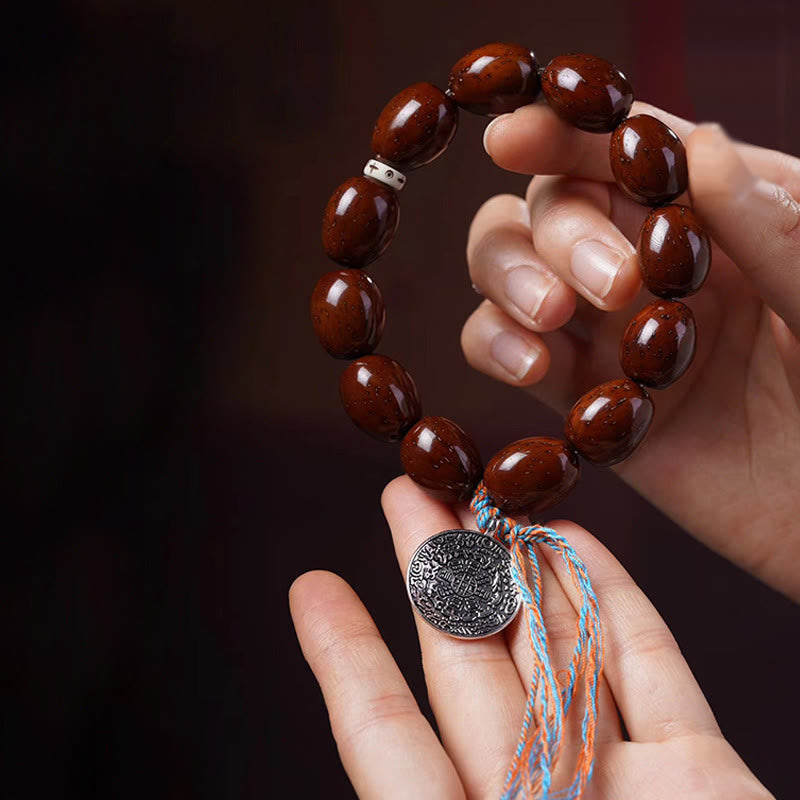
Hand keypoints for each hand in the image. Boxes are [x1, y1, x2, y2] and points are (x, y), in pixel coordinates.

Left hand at [289, 477, 771, 798]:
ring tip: (479, 498)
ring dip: (521, 572)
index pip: (386, 742)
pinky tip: (575, 546)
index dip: (347, 659)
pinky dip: (616, 604)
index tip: (312, 587)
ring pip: (559, 653)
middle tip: (405, 495)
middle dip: (433, 576)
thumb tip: (379, 794)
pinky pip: (653, 672)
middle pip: (469, 672)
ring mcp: (627, 794)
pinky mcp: (707, 782)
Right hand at [462, 101, 799, 599]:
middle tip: (612, 287)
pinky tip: (533, 367)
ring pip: (507, 267)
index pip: (623, 150)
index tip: (513, 138)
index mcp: (714, 217)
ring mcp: (605, 330)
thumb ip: (770, 227)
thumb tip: (696, 145)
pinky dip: (495, 345)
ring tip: (553, 317)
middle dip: (561, 234)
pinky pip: (502, 350)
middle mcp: (645, 262)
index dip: (563, 132)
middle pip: (551, 205)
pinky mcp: (576, 395)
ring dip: (509, 278)